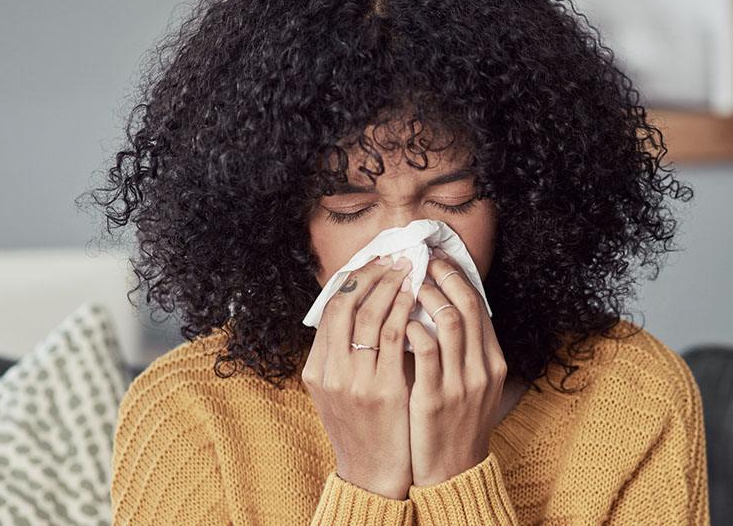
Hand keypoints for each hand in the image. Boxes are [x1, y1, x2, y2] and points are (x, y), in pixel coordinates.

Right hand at [301, 255, 416, 499]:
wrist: (371, 474)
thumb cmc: (362, 428)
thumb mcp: (338, 392)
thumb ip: (341, 356)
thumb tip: (358, 311)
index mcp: (316, 370)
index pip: (330, 309)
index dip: (353, 279)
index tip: (375, 262)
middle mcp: (330, 372)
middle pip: (345, 305)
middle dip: (372, 274)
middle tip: (394, 257)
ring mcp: (354, 381)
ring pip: (368, 315)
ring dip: (391, 286)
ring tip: (409, 269)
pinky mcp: (382, 390)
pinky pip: (392, 337)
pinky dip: (403, 311)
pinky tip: (416, 298)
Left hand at [405, 250, 508, 486]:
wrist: (453, 470)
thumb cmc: (454, 422)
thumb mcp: (471, 383)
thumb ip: (463, 350)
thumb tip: (442, 308)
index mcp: (492, 361)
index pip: (479, 305)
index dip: (458, 276)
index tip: (437, 257)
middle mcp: (482, 368)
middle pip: (468, 305)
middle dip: (443, 275)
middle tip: (420, 258)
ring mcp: (461, 383)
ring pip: (450, 321)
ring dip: (427, 296)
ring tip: (407, 283)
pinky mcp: (435, 399)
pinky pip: (426, 352)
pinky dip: (413, 329)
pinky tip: (399, 321)